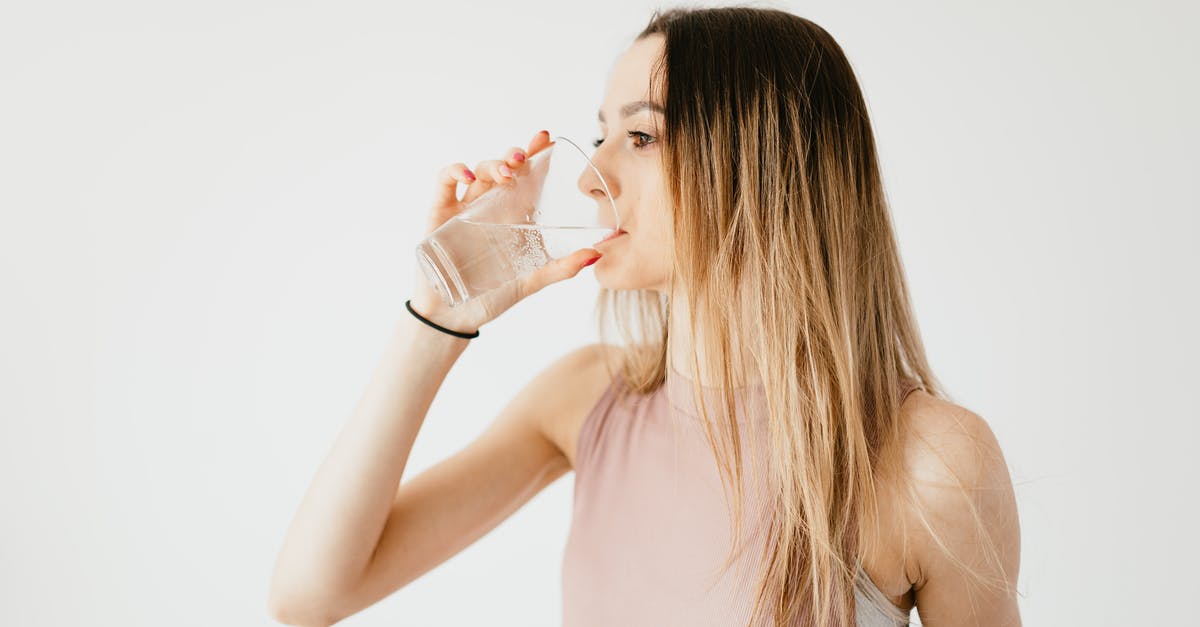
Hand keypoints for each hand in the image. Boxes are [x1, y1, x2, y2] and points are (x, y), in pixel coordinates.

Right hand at [409, 130, 603, 334]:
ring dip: (492, 164)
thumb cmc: (492, 296)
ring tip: (506, 171)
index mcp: (513, 216)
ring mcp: (464, 208)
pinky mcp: (439, 214)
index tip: (547, 139)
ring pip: (477, 172)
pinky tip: (468, 177)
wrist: (455, 317)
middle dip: (515, 155)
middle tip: (525, 155)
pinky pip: (444, 183)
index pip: (527, 177)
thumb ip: (562, 268)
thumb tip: (596, 254)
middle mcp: (490, 207)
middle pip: (503, 168)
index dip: (536, 155)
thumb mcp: (531, 281)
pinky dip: (454, 172)